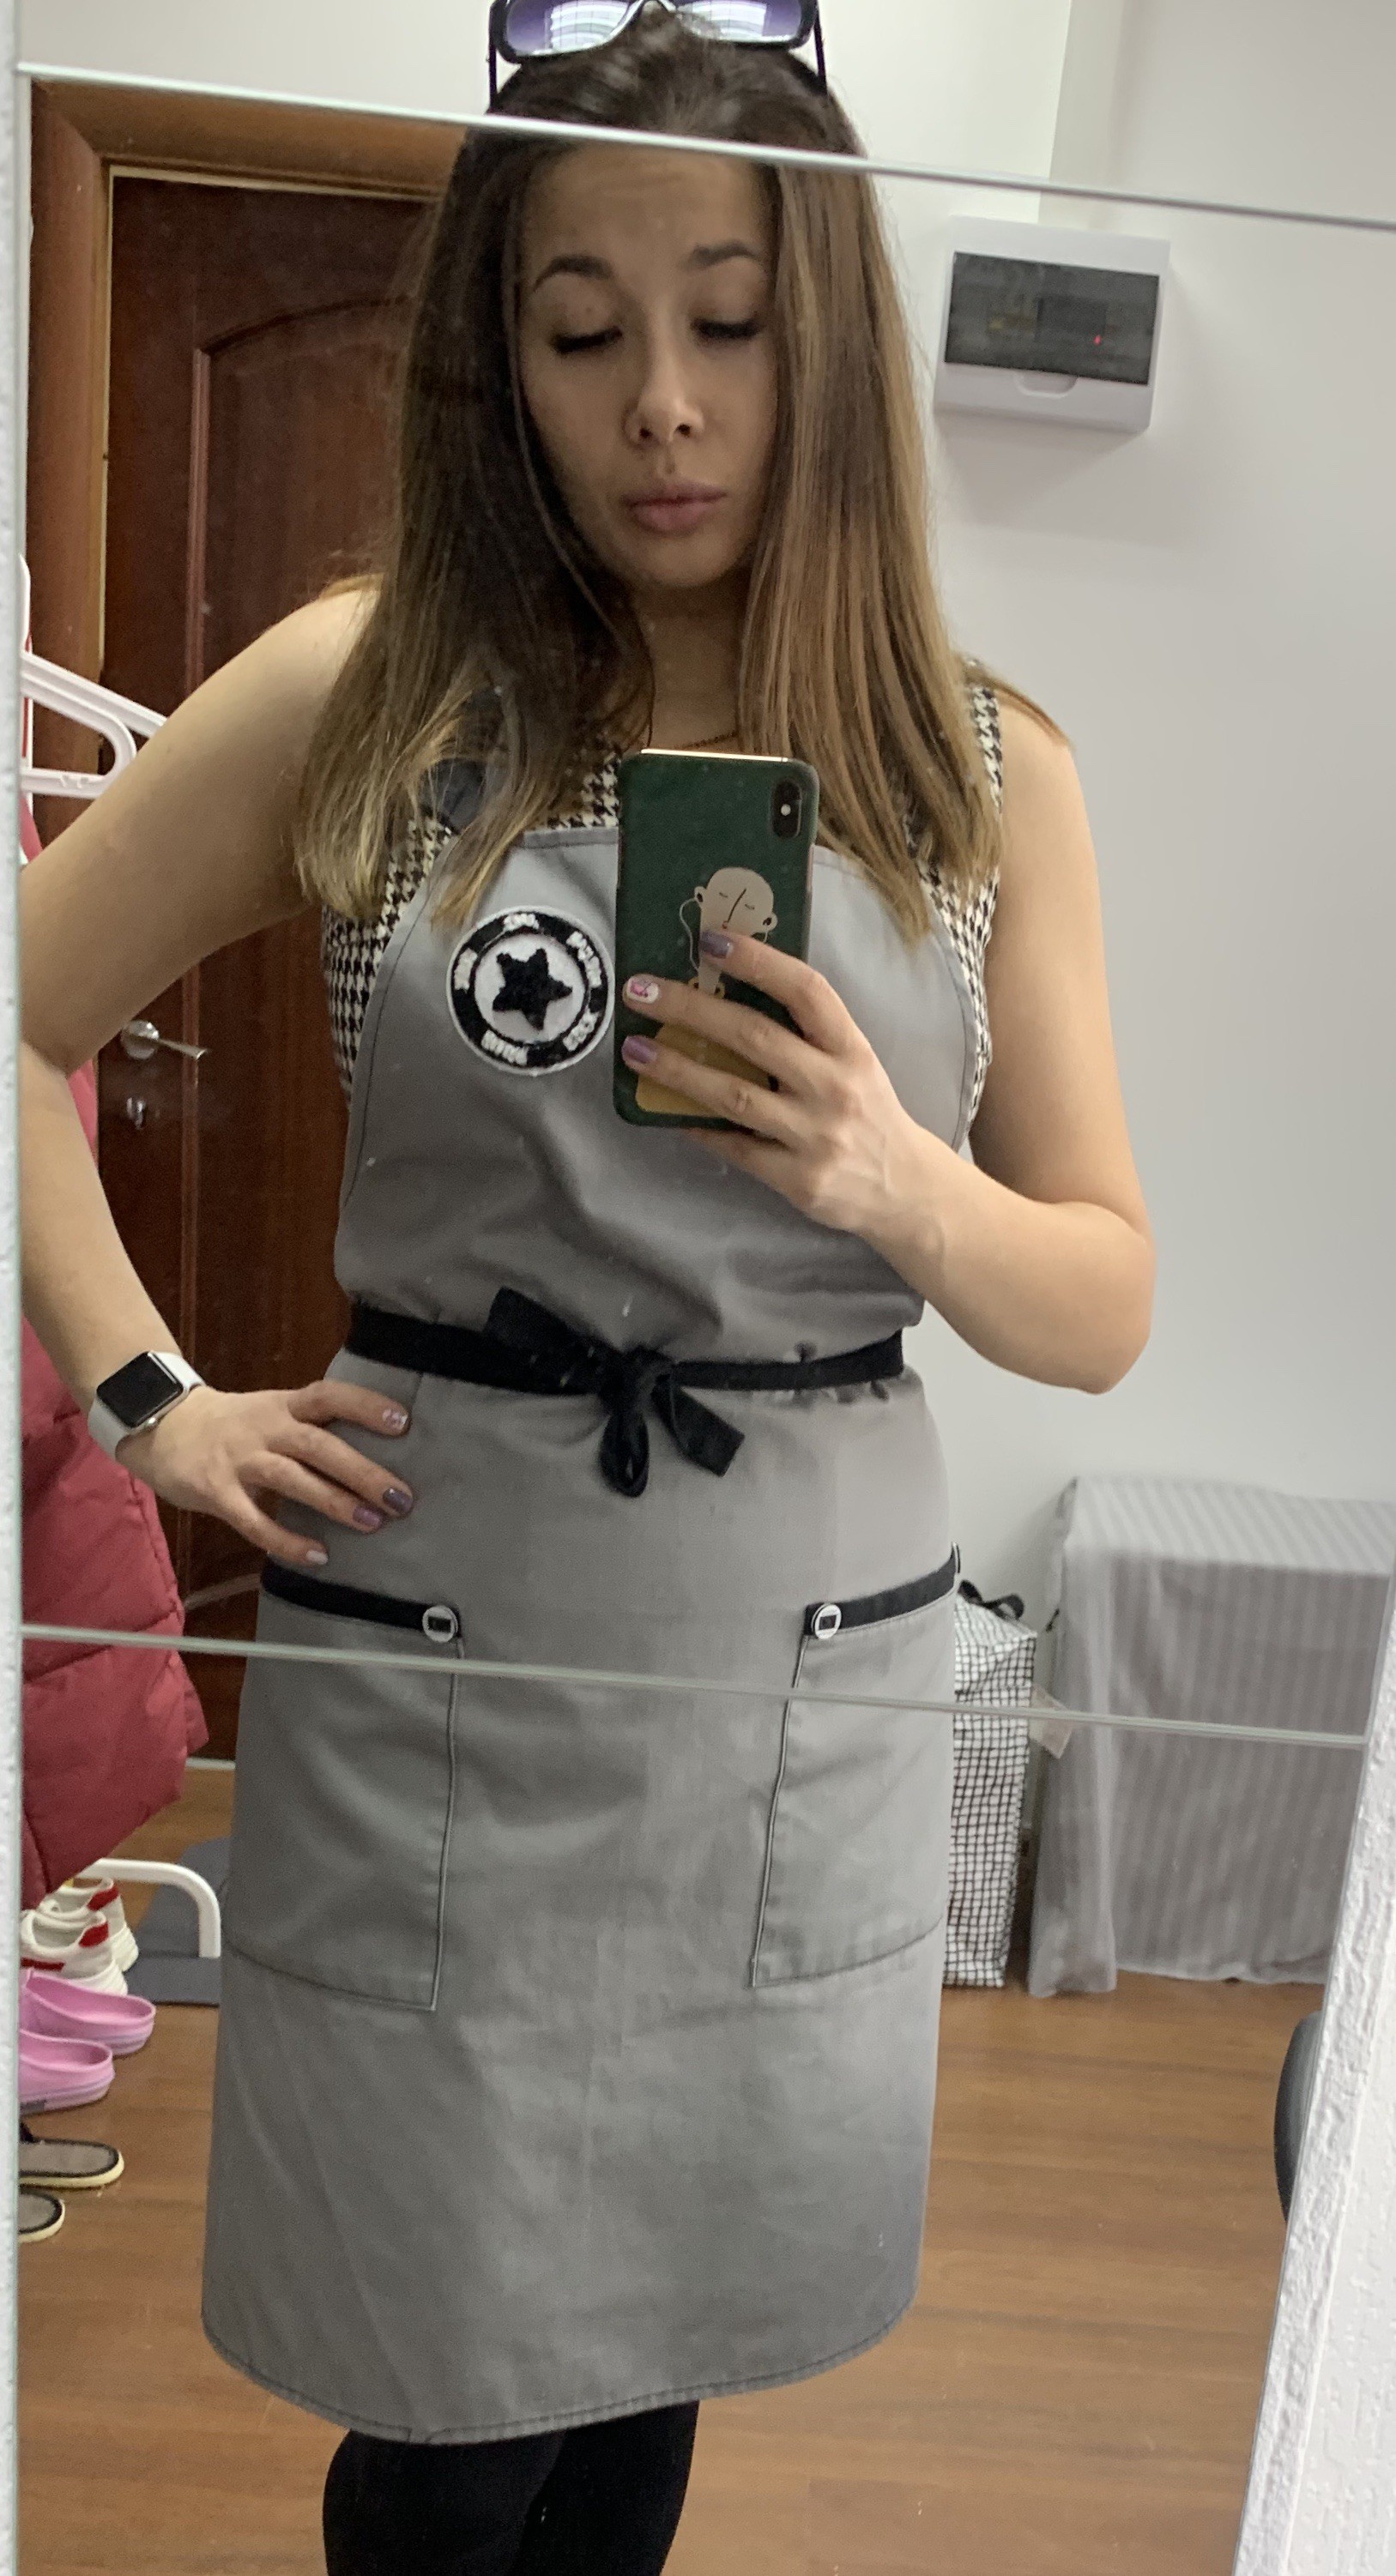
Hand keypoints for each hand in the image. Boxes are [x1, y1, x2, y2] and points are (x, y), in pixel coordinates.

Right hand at [114, 1380, 415, 1570]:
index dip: (365, 1406)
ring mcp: (240, 1459)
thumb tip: (373, 1453)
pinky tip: (318, 1555)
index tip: (402, 1423)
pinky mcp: (216, 1491)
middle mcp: (265, 1428)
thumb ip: (311, 1427)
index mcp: (283, 1405)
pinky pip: (255, 1520)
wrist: (162, 1426)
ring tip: (372, 1523)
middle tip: (401, 1497)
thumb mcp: (271, 1411)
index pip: (329, 1396)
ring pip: (292, 1479)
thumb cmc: (232, 1425)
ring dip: (334, 1502)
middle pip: (318, 1445)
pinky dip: (286, 1540)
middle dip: (362, 1471)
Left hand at [621, 933, 934, 1240]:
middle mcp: (836, 1087)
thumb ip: (806, 1035)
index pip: (805, 991)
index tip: (710, 940)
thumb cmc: (868, 1113)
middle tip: (640, 992)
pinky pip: (735, 1147)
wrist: (904, 1189)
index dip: (758, 960)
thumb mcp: (853, 1063)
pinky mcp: (798, 1179)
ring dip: (677, 1069)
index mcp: (851, 1049)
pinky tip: (666, 1110)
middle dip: (690, 1010)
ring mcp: (816, 1135)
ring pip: (733, 1094)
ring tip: (635, 1051)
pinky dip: (697, 1125)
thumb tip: (727, 995)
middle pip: (754, 1037)